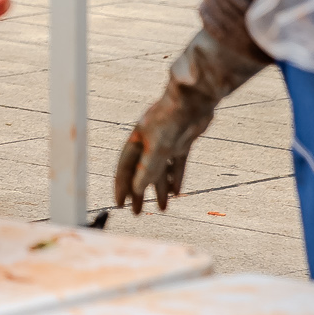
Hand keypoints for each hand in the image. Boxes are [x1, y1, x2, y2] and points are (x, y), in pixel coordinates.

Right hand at [113, 31, 254, 214]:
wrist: (193, 101)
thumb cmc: (171, 120)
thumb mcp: (158, 149)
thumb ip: (148, 170)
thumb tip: (137, 190)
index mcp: (137, 141)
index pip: (125, 169)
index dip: (122, 187)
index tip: (120, 204)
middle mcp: (149, 142)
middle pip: (140, 172)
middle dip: (138, 193)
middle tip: (137, 213)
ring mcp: (166, 143)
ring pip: (159, 171)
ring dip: (159, 190)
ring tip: (161, 209)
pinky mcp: (182, 142)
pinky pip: (176, 165)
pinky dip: (176, 178)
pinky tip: (177, 192)